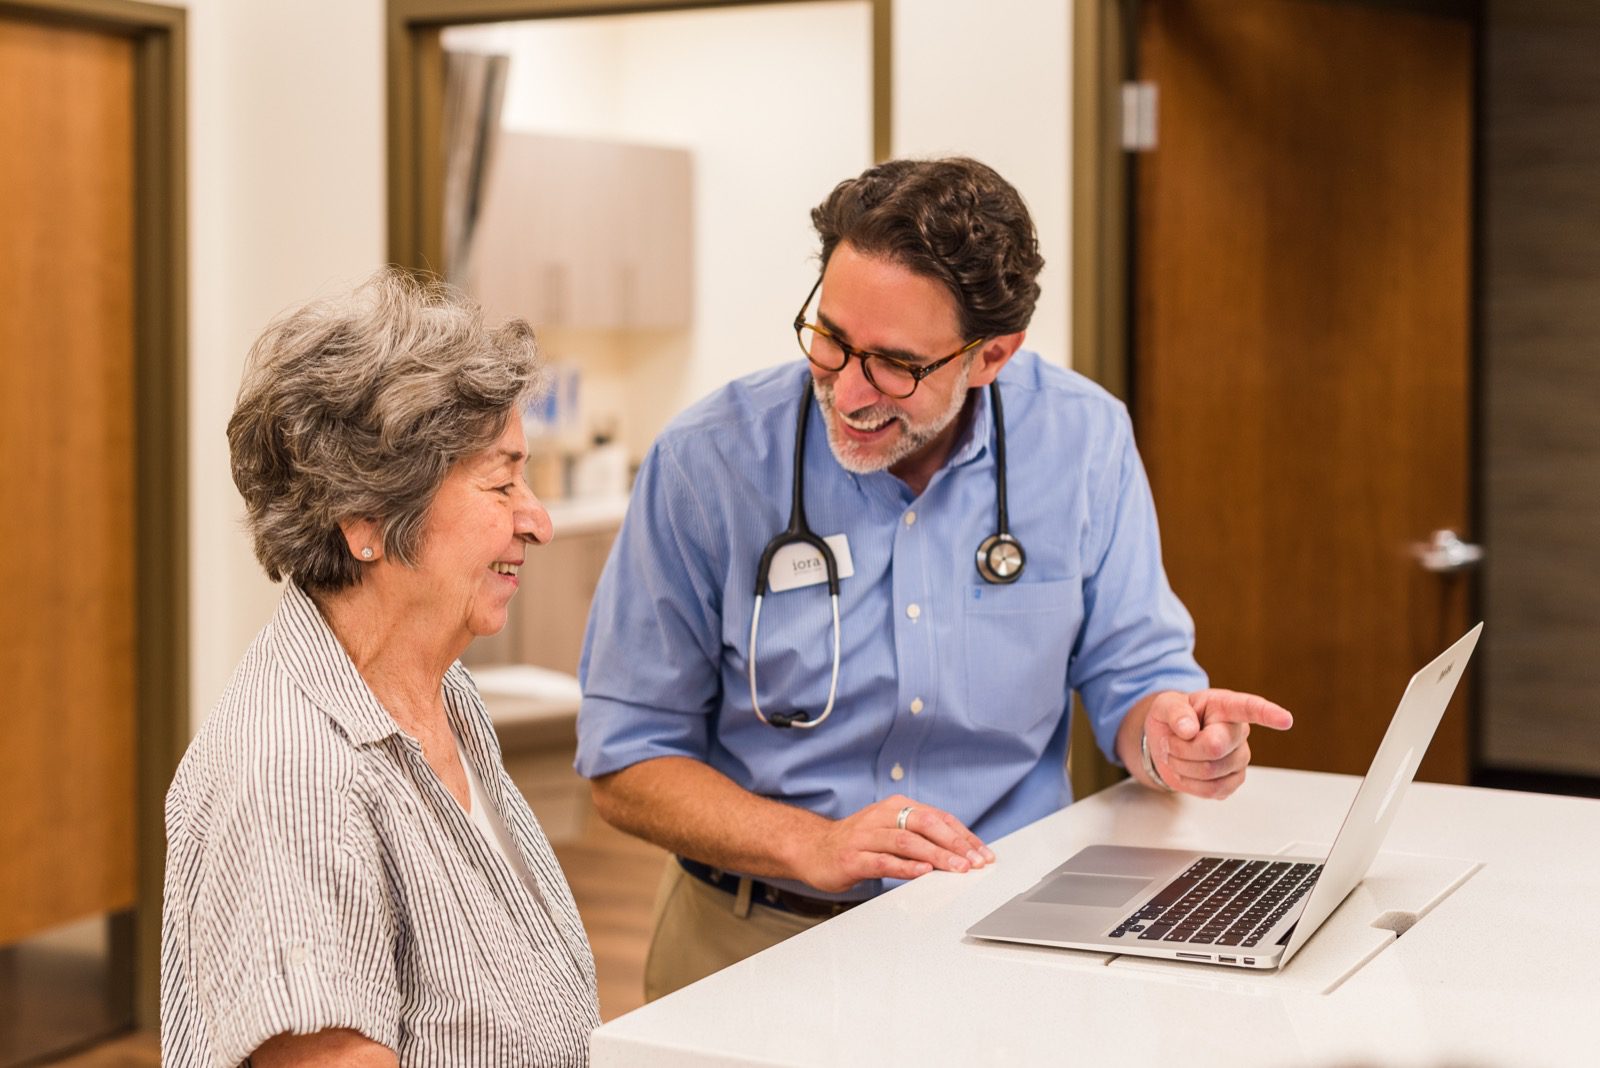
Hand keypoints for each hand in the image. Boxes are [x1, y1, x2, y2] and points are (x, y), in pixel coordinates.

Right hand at [795, 794, 995, 893]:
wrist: (812, 848)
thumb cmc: (857, 843)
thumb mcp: (891, 832)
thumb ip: (920, 838)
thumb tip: (960, 853)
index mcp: (896, 807)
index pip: (938, 817)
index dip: (964, 835)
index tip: (983, 853)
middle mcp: (882, 817)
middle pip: (926, 824)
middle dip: (955, 843)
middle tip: (976, 861)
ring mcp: (866, 836)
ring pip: (908, 841)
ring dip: (936, 855)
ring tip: (957, 868)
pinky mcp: (853, 857)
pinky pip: (883, 860)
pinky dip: (905, 866)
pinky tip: (922, 872)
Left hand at [1144, 689, 1292, 799]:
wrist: (1167, 744)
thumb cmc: (1173, 719)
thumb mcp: (1165, 706)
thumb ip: (1175, 712)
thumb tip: (1188, 729)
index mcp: (1225, 706)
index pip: (1250, 708)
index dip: (1268, 714)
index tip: (1285, 720)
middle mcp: (1238, 732)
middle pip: (1214, 747)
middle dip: (1182, 748)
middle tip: (1170, 741)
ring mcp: (1239, 759)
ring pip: (1210, 772)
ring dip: (1182, 766)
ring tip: (1177, 753)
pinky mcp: (1233, 781)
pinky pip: (1211, 790)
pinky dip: (1189, 783)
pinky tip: (1186, 770)